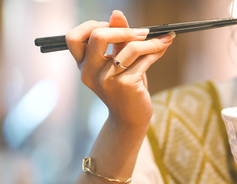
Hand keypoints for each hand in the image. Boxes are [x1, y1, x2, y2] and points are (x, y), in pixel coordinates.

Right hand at [65, 10, 173, 126]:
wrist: (130, 119)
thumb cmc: (124, 88)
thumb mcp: (118, 61)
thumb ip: (118, 38)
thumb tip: (116, 13)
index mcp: (83, 65)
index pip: (73, 38)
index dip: (93, 26)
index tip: (113, 27)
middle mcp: (90, 73)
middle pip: (97, 36)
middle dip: (123, 29)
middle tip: (142, 32)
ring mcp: (107, 80)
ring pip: (130, 48)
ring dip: (150, 41)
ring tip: (163, 39)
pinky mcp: (125, 86)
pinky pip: (143, 61)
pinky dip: (155, 52)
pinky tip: (162, 48)